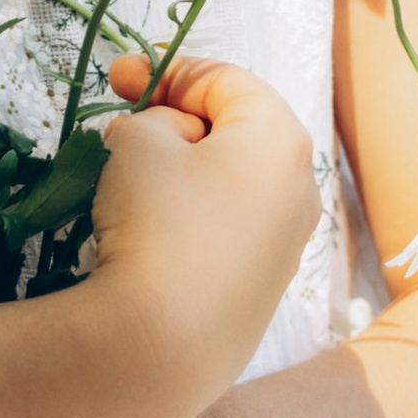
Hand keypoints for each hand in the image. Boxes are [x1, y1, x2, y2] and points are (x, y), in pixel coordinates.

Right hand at [83, 50, 317, 417]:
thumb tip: (166, 142)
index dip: (166, 71)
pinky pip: (226, 230)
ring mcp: (286, 244)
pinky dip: (191, 218)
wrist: (163, 346)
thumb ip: (151, 120)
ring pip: (229, 183)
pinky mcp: (264, 289)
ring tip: (130, 183)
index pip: (224, 80)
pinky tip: (150, 236)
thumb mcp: (137, 142)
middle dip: (176, 122)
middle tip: (124, 129)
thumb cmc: (156, 223)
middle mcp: (299, 188)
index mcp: (280, 138)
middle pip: (234, 131)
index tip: (118, 78)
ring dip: (182, 171)